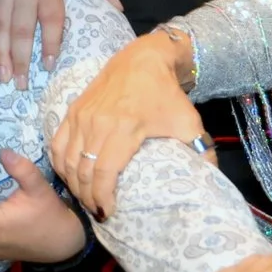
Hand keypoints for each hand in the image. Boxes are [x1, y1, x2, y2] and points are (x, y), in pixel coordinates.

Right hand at [48, 29, 204, 217]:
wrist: (145, 57)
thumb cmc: (167, 93)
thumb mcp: (188, 122)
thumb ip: (202, 152)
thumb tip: (213, 180)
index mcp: (124, 128)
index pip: (103, 173)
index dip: (102, 198)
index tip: (108, 213)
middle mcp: (97, 123)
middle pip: (82, 172)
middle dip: (88, 198)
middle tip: (98, 211)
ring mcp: (81, 116)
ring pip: (67, 161)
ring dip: (73, 184)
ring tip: (86, 198)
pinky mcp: (73, 110)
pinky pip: (58, 144)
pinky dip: (60, 164)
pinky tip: (70, 176)